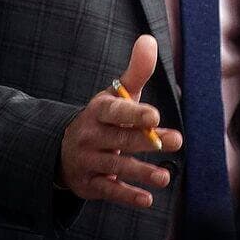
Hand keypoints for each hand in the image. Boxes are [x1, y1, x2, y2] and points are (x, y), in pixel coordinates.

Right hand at [57, 34, 182, 208]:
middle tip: (177, 140)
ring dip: (142, 172)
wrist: (61, 148)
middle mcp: (90, 136)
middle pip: (121, 139)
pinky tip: (148, 199)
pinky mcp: (89, 184)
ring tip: (166, 177)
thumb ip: (136, 71)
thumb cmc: (104, 117)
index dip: (134, 113)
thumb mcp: (116, 95)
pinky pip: (109, 190)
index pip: (116, 111)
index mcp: (99, 111)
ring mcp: (88, 161)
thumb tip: (148, 40)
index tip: (155, 115)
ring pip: (116, 167)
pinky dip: (127, 196)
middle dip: (148, 141)